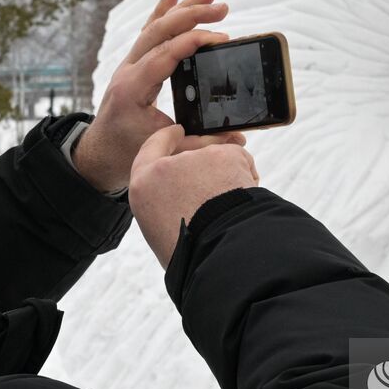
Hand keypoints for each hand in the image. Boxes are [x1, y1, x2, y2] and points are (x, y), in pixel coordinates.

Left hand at [71, 0, 228, 192]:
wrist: (100, 152)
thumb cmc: (128, 152)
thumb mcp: (165, 148)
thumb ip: (201, 143)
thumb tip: (239, 140)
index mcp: (133, 88)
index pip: (165, 54)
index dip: (194, 41)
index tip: (222, 37)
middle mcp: (128, 70)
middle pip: (159, 31)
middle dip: (191, 15)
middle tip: (222, 8)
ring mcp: (128, 64)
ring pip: (154, 27)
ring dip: (182, 9)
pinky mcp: (134, 63)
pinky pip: (148, 32)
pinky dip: (161, 11)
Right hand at [128, 123, 259, 267]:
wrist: (219, 255)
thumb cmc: (192, 254)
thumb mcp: (161, 229)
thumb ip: (167, 202)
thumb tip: (188, 197)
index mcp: (142, 186)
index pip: (151, 149)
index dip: (166, 140)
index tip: (177, 133)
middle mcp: (166, 167)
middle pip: (188, 152)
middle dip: (204, 162)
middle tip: (219, 185)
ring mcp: (196, 158)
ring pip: (217, 158)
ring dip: (226, 176)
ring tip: (231, 209)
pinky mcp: (225, 156)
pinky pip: (240, 159)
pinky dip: (246, 177)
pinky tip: (245, 200)